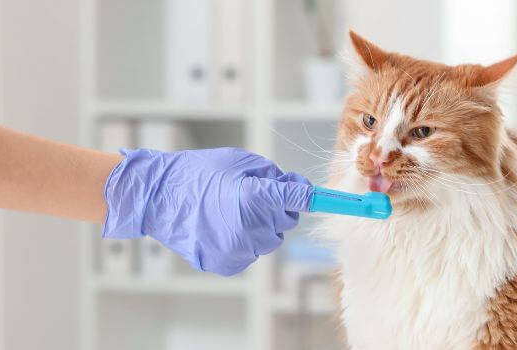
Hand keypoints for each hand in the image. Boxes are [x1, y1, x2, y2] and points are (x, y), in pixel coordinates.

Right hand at [102, 148, 312, 275]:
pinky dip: (243, 240)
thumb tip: (300, 190)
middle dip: (276, 207)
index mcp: (254, 197)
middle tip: (247, 193)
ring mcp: (239, 249)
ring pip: (269, 238)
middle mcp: (251, 227)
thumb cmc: (199, 172)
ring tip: (228, 210)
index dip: (326, 201)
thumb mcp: (241, 162)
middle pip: (285, 221)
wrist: (159, 197)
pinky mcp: (228, 263)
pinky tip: (221, 226)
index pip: (299, 200)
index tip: (357, 205)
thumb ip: (275, 177)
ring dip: (259, 225)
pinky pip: (250, 250)